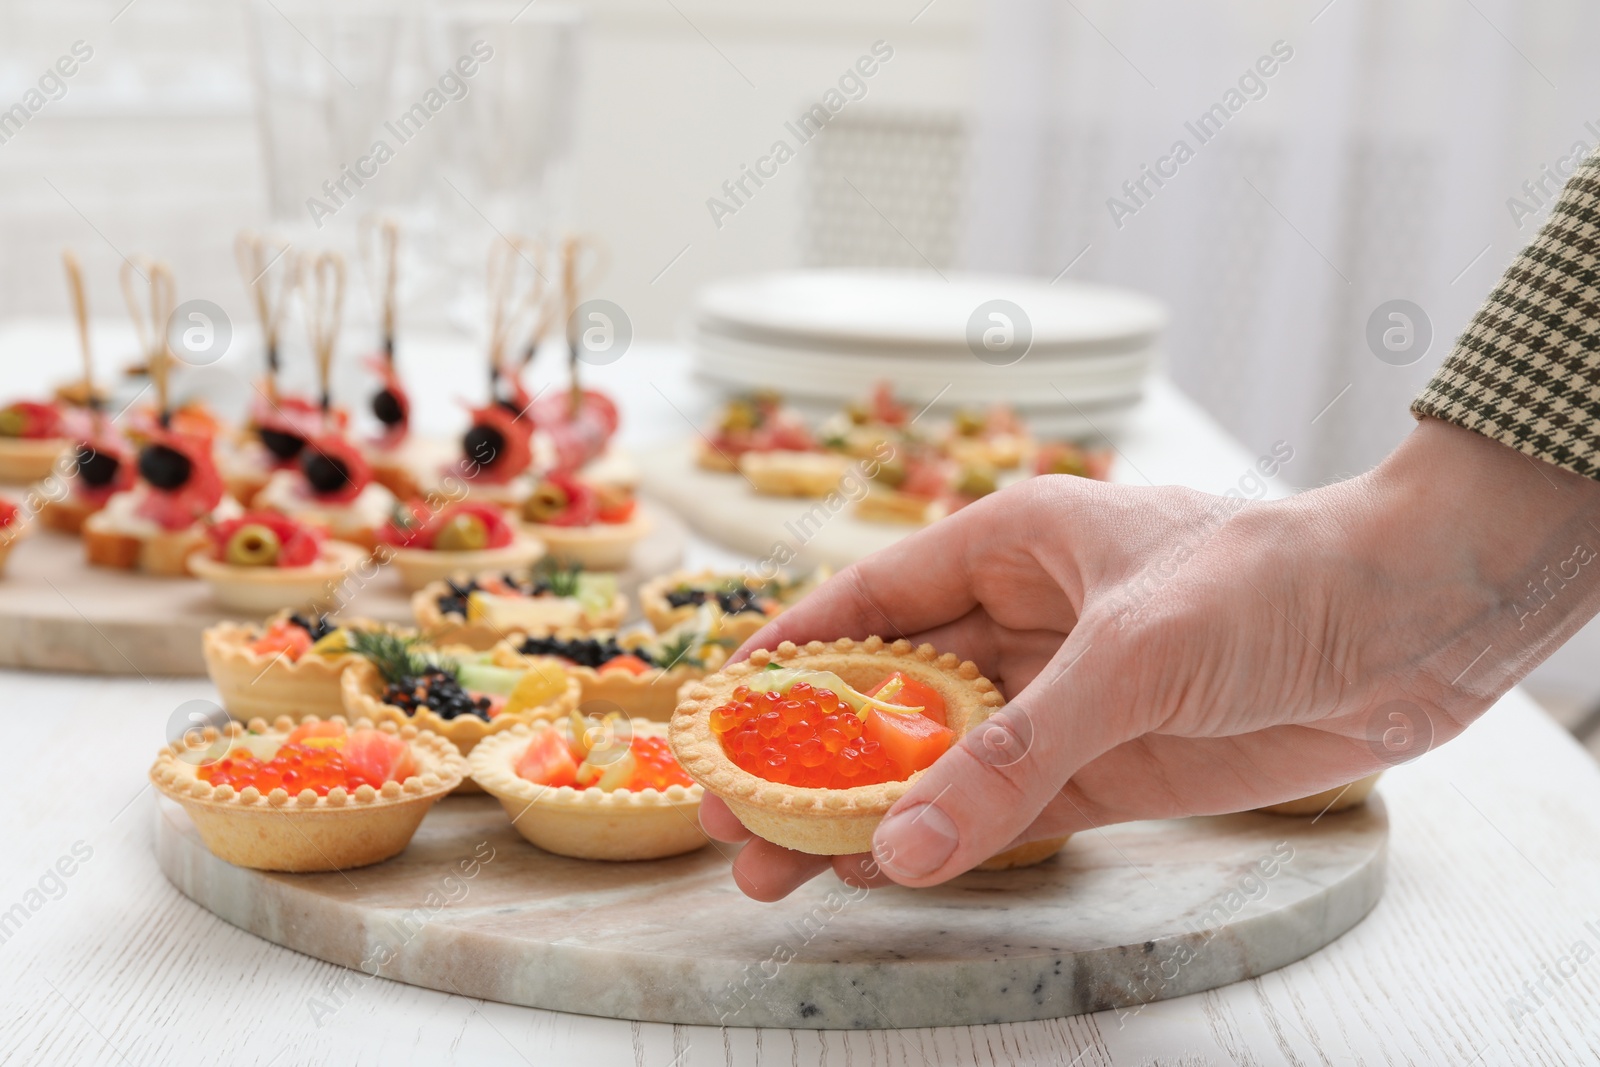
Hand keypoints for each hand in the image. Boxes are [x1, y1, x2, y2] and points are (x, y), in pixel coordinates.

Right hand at [704, 419, 1599, 899]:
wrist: (1411, 628)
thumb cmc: (1271, 582)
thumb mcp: (1129, 654)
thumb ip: (1015, 753)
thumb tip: (902, 847)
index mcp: (1011, 541)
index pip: (871, 598)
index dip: (789, 654)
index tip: (718, 712)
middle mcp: (1022, 618)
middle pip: (887, 692)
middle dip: (810, 754)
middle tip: (733, 820)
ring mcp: (1061, 697)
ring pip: (936, 759)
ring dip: (863, 811)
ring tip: (777, 869)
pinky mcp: (1106, 765)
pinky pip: (1004, 805)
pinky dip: (946, 838)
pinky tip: (881, 870)